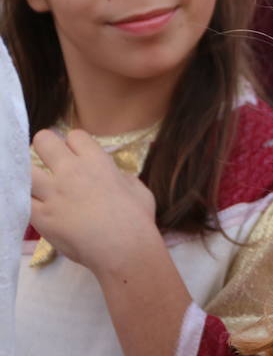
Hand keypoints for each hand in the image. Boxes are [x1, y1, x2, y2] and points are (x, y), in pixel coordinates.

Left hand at [30, 129, 157, 272]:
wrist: (124, 248)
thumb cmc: (138, 219)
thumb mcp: (138, 189)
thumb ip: (122, 177)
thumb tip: (115, 176)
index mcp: (96, 161)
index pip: (74, 135)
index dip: (75, 145)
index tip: (78, 156)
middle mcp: (71, 171)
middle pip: (43, 141)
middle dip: (46, 147)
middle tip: (51, 162)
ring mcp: (53, 193)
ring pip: (26, 170)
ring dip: (32, 176)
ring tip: (41, 186)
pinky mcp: (41, 216)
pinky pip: (23, 200)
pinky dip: (29, 202)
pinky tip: (39, 208)